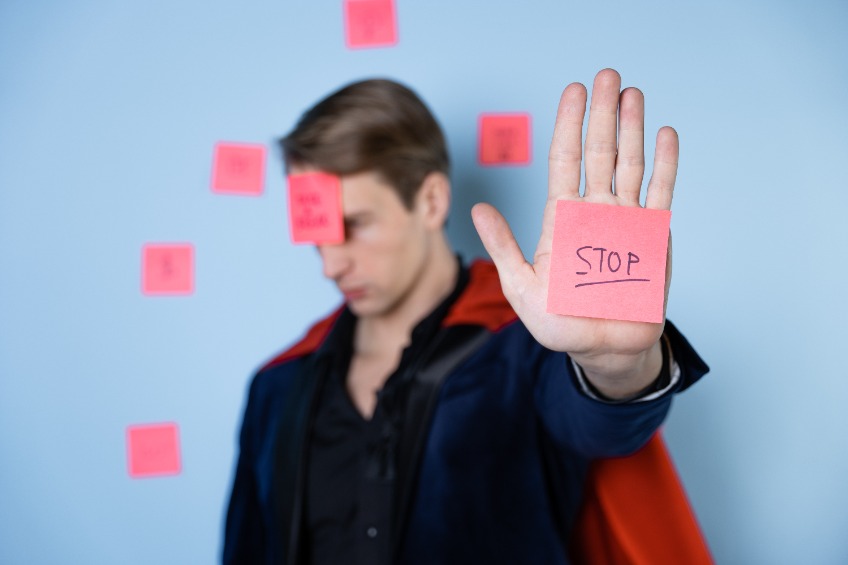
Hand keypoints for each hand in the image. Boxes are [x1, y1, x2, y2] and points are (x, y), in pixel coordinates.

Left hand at [471, 69, 676, 397]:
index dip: (569, 124)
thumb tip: (479, 209)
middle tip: (607, 75)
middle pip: (599, 152)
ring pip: (631, 164)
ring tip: (633, 93)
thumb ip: (505, 247)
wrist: (601, 350)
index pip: (565, 160)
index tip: (573, 91)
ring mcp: (626, 220)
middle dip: (602, 114)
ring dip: (633, 128)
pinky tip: (664, 134)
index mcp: (562, 218)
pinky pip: (661, 194)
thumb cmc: (559, 322)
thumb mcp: (523, 287)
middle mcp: (594, 211)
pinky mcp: (653, 237)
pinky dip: (664, 164)